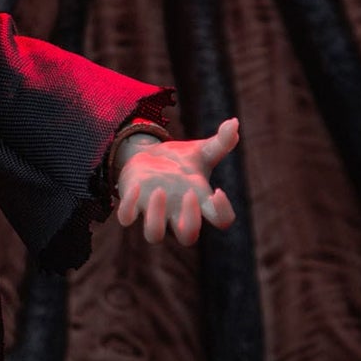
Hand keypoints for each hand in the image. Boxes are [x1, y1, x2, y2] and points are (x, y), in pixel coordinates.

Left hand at [114, 117, 239, 245]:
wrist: (149, 157)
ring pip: (153, 235)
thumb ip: (221, 141)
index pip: (221, 221)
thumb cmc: (180, 161)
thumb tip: (234, 122)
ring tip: (159, 191)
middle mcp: (177, 212)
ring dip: (156, 218)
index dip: (223, 213)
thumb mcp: (201, 150)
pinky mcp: (132, 205)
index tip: (217, 191)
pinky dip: (129, 206)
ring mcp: (153, 211)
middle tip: (188, 194)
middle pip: (187, 238)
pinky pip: (126, 218)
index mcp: (199, 201)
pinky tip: (136, 186)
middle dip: (190, 222)